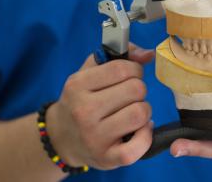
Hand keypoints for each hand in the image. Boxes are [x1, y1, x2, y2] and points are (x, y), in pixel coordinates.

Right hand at [46, 43, 154, 169]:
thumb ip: (119, 56)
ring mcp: (94, 137)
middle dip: (138, 90)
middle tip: (129, 97)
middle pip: (136, 89)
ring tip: (132, 112)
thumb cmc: (82, 100)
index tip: (131, 76)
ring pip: (141, 113)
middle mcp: (83, 111)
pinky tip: (139, 130)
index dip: (134, 69)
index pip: (122, 68)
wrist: (62, 138)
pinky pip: (139, 145)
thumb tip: (149, 54)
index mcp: (77, 85)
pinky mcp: (107, 158)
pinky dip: (146, 136)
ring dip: (143, 111)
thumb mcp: (89, 73)